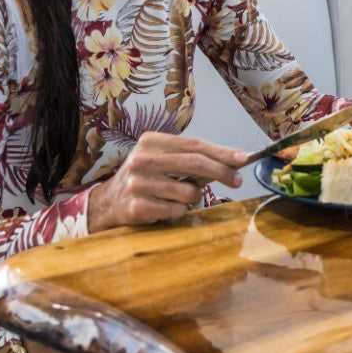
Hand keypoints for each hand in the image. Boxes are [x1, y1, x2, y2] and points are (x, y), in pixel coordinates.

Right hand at [87, 132, 245, 232]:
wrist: (107, 203)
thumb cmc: (145, 178)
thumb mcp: (164, 160)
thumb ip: (193, 159)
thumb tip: (234, 160)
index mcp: (151, 141)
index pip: (195, 145)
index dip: (222, 152)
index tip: (244, 159)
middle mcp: (142, 159)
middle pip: (194, 164)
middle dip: (221, 172)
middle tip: (237, 180)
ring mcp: (137, 184)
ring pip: (188, 192)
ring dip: (193, 198)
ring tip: (178, 197)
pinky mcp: (136, 207)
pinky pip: (176, 210)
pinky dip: (178, 211)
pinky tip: (164, 207)